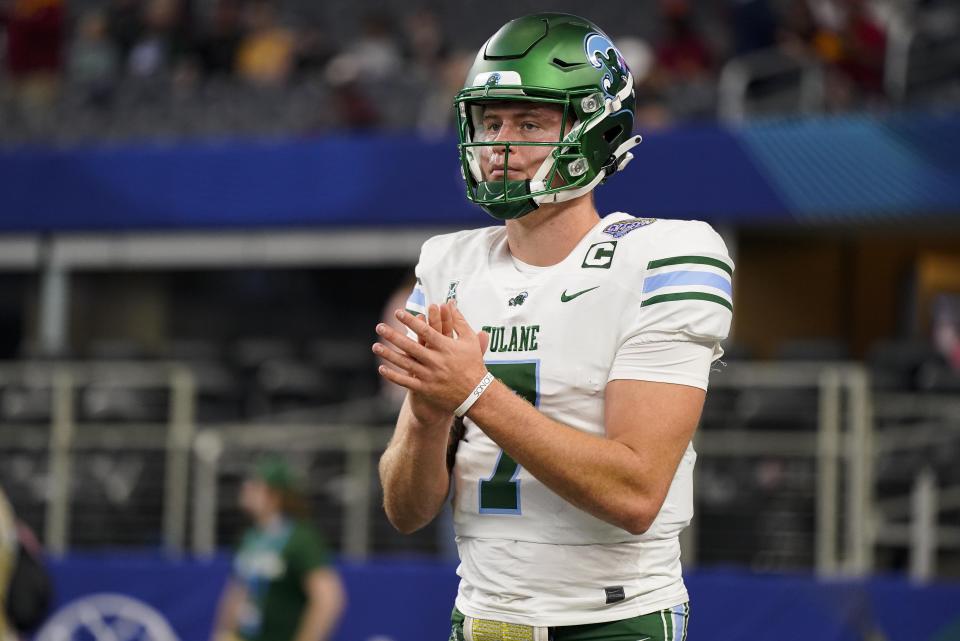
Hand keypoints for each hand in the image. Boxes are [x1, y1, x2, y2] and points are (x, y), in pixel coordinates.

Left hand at [373, 303, 488, 413]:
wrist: (476, 394)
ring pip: (405, 363)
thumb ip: (459, 321)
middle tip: (379, 327)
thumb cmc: (473, 363)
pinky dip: (393, 375)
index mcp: (446, 347)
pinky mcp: (426, 388)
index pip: (425, 331)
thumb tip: (450, 302)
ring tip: (375, 346)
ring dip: (389, 355)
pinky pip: (406, 381)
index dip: (410, 321)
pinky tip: (382, 368)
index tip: (398, 313)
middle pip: (410, 346)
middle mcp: (436, 361)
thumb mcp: (469, 340)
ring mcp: (429, 376)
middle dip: (393, 336)